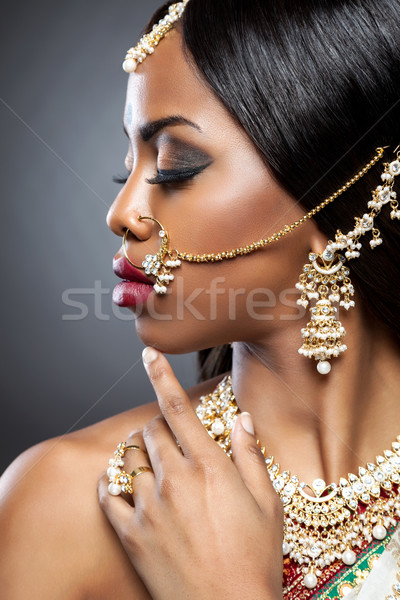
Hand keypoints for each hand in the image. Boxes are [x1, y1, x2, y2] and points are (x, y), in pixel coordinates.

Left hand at [98, 347, 282, 599]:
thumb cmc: (254, 558)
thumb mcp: (268, 502)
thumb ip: (251, 454)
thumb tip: (241, 419)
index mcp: (209, 467)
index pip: (178, 409)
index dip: (162, 376)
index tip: (148, 355)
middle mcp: (174, 479)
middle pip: (150, 429)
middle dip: (158, 425)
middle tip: (171, 437)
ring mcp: (149, 506)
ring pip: (129, 457)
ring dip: (138, 451)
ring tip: (152, 460)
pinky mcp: (131, 534)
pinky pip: (109, 494)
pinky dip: (112, 482)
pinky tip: (122, 483)